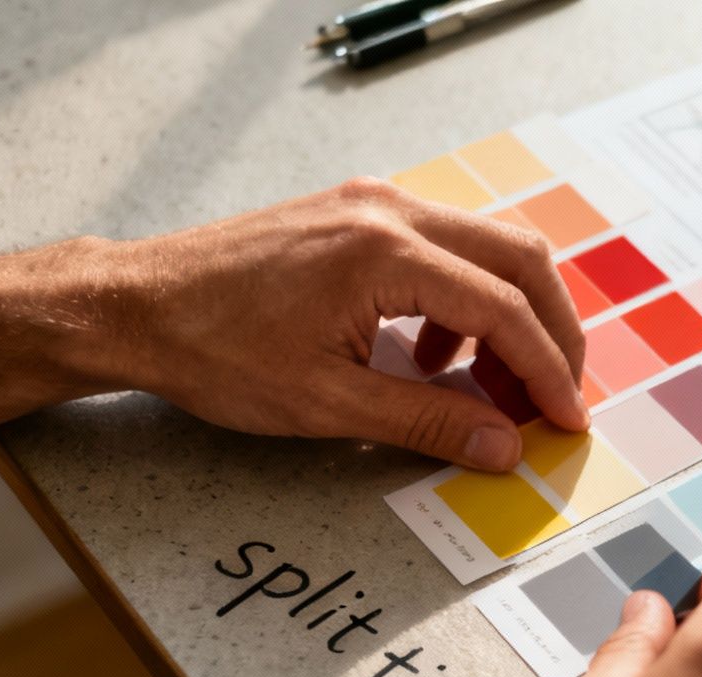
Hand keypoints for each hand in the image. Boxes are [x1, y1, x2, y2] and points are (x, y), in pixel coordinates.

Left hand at [109, 178, 586, 469]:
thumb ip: (430, 423)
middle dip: (552, 334)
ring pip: (490, 248)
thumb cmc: (213, 350)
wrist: (135, 306)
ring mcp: (375, 204)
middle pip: (520, 259)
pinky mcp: (359, 214)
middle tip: (556, 397)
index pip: (504, 309)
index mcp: (386, 253)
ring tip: (496, 389)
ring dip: (511, 317)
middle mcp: (390, 211)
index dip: (547, 371)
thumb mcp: (327, 403)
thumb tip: (503, 448)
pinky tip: (436, 360)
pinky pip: (447, 249)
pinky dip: (467, 303)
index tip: (567, 419)